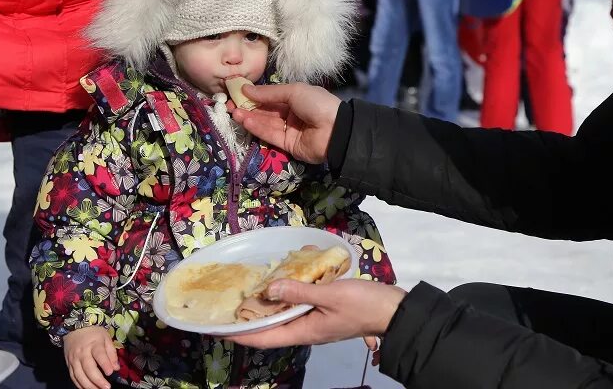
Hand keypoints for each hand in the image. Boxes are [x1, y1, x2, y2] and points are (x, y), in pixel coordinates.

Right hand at [63, 326, 118, 388]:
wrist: (74, 329)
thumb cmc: (93, 333)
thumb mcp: (106, 337)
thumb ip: (111, 353)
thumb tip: (116, 368)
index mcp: (94, 344)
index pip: (99, 355)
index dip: (104, 364)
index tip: (110, 372)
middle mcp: (82, 353)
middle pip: (88, 368)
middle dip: (97, 380)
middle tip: (106, 387)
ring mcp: (74, 360)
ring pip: (79, 375)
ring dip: (89, 385)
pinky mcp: (69, 365)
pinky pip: (73, 377)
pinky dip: (79, 385)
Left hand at [226, 279, 406, 348]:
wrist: (394, 311)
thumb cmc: (363, 306)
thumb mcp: (331, 295)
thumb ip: (300, 292)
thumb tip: (269, 289)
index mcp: (304, 331)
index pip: (264, 337)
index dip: (240, 333)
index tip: (218, 327)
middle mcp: (306, 329)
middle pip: (271, 325)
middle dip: (250, 316)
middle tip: (230, 300)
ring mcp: (316, 320)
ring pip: (285, 312)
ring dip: (269, 301)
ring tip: (252, 286)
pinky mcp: (325, 309)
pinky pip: (301, 302)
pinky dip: (291, 291)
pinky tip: (288, 274)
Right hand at [228, 83, 340, 163]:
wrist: (336, 130)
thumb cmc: (316, 104)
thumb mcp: (293, 91)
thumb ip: (269, 93)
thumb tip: (245, 89)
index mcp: (295, 98)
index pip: (270, 97)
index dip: (253, 95)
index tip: (235, 92)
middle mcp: (290, 114)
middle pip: (265, 111)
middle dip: (248, 107)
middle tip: (229, 104)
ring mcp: (288, 130)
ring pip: (265, 123)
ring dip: (249, 118)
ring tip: (234, 112)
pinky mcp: (287, 145)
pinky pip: (270, 135)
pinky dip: (257, 128)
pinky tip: (245, 121)